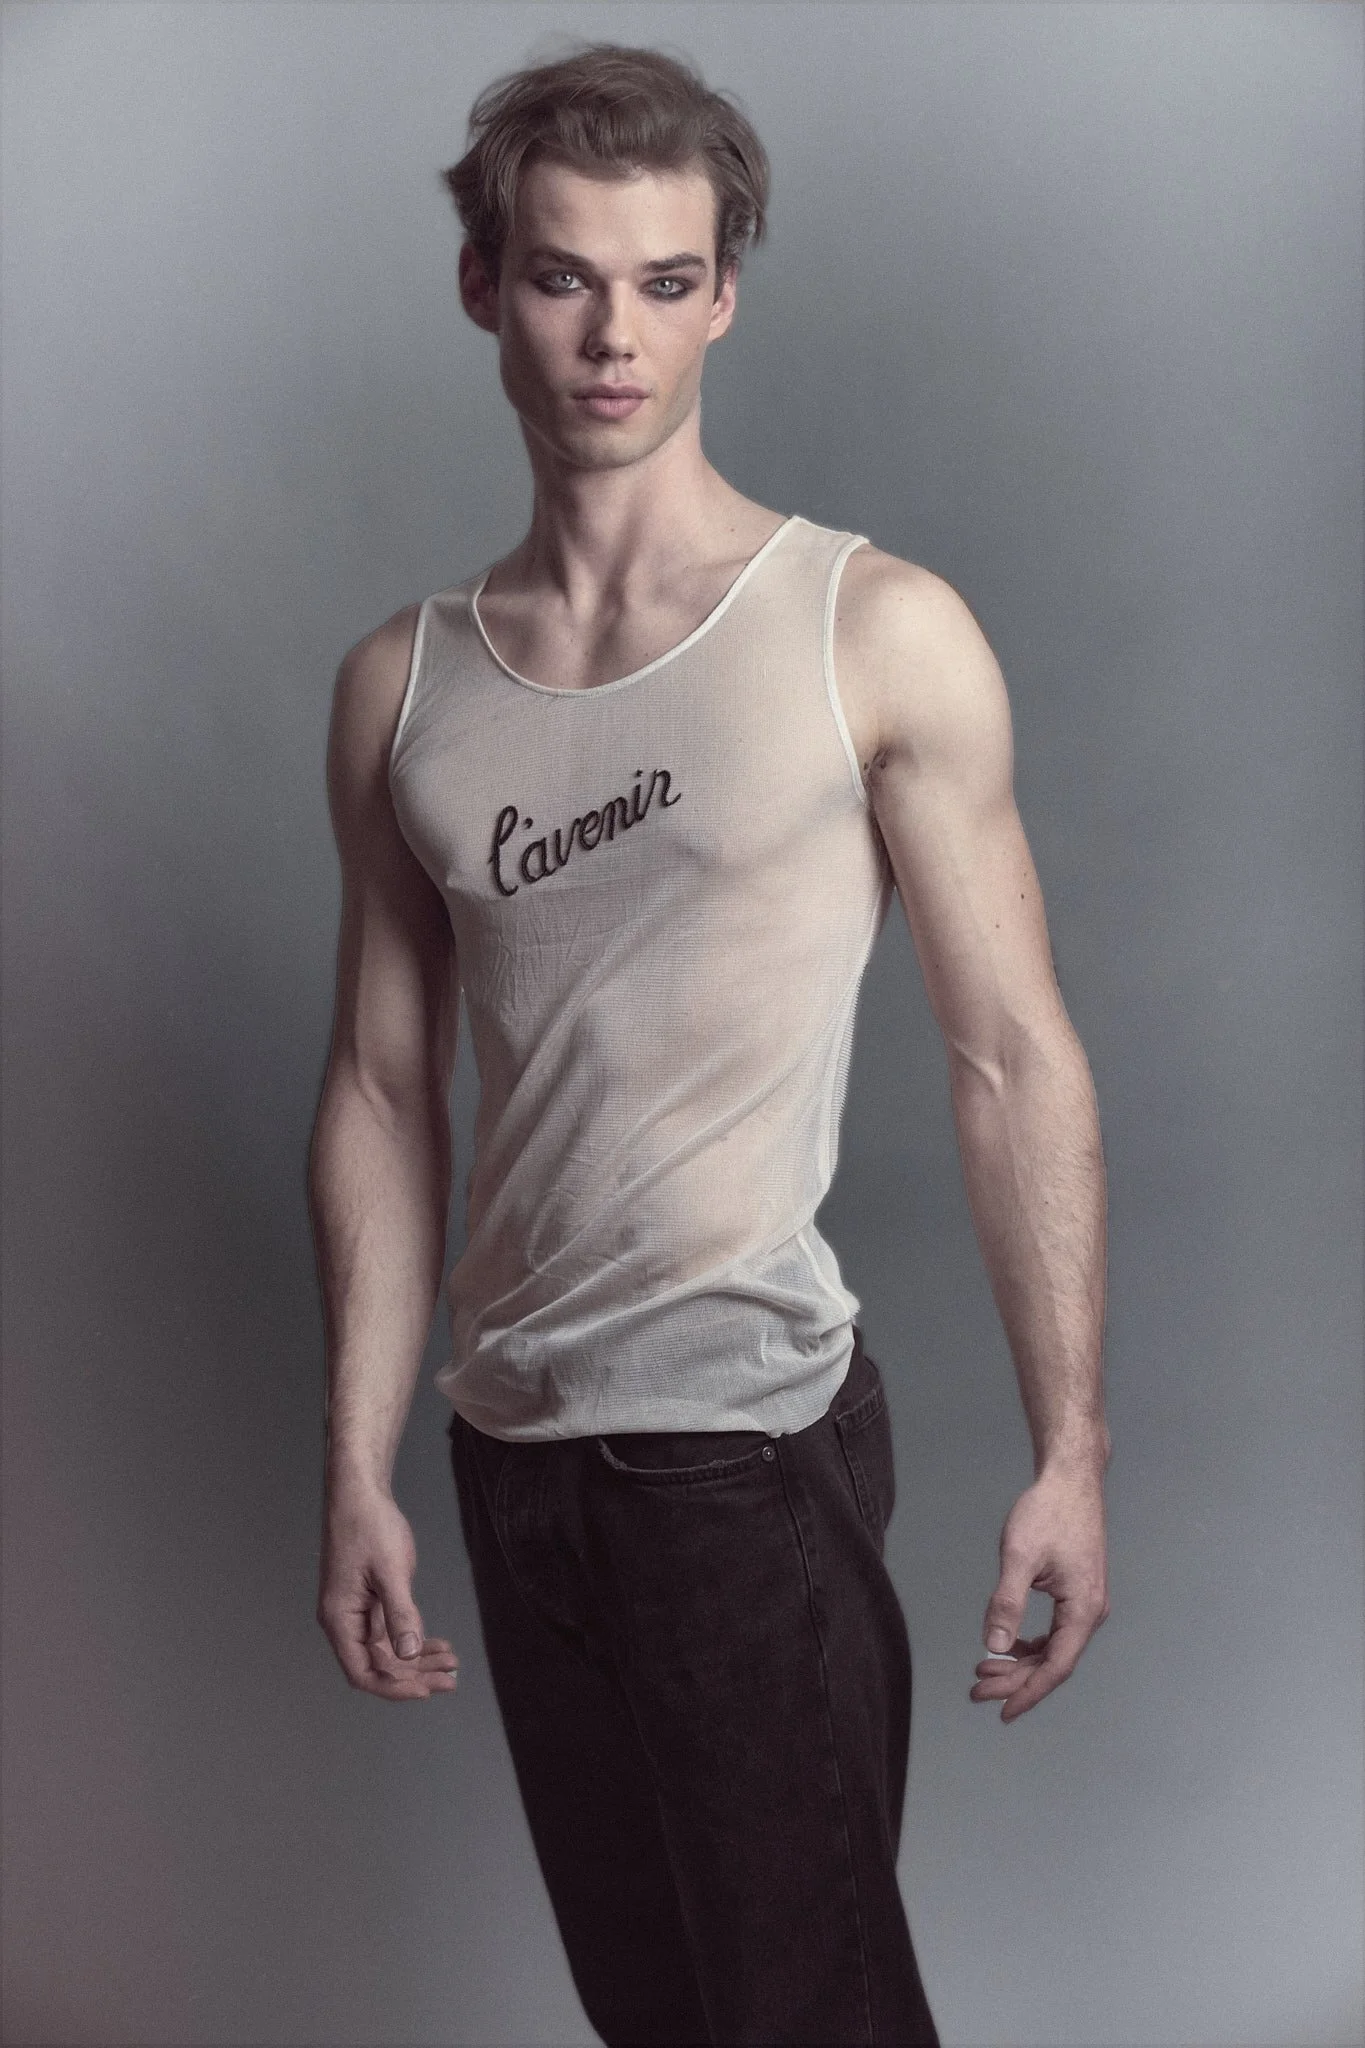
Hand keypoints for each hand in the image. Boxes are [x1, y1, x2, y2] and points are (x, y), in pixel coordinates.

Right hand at [317, 1481, 458, 1701]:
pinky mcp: (370, 1601)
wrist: (361, 1493)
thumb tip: (408, 1654)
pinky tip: (438, 1644)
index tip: (427, 1689)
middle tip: (452, 1679)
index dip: (394, 1686)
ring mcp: (357, 1612)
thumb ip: (400, 1613)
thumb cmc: (369, 1526)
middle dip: (415, 1675)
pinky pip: (391, 1632)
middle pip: (379, 1666)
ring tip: (452, 1664)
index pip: (363, 1672)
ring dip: (418, 1660)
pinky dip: (414, 1639)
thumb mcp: (390, 1571)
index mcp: (340, 1619)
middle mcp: (344, 1621)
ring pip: (388, 1651)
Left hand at [971, 1463, 1109, 1722]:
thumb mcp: (1020, 1557)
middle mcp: (1091, 1612)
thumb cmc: (1047, 1512)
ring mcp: (1086, 1603)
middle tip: (977, 1689)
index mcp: (1083, 1610)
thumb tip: (994, 1646)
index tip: (1001, 1712)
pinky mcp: (1078, 1592)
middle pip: (1053, 1662)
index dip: (1028, 1693)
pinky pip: (1056, 1632)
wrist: (1071, 1479)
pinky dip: (1031, 1644)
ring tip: (984, 1671)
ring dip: (1021, 1664)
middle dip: (1015, 1680)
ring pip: (1054, 1648)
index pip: (1056, 1667)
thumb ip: (1007, 1603)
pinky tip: (1008, 1646)